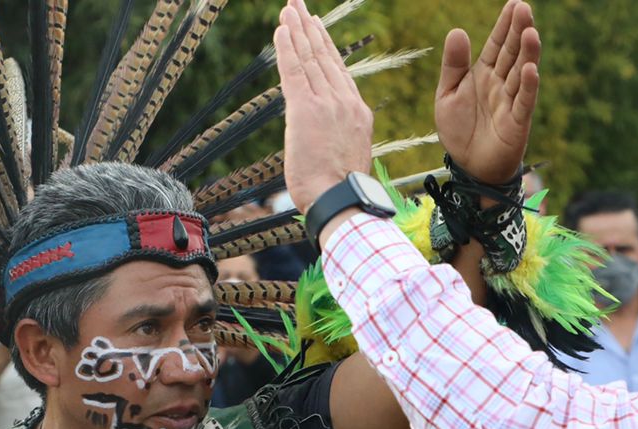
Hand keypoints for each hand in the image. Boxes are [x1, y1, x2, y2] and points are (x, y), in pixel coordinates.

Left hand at [274, 0, 371, 215]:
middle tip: (298, 5)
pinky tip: (280, 30)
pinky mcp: (306, 109)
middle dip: (310, 28)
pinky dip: (287, 47)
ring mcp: (328, 103)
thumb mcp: (345, 157)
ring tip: (288, 8)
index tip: (316, 27)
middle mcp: (345, 102)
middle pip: (324, 56)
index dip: (326, 46)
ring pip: (310, 58)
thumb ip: (336, 138)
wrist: (341, 200)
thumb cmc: (340, 191)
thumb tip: (324, 139)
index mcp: (357, 113)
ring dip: (296, 29)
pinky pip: (295, 70)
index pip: (338, 71)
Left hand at [434, 0, 540, 184]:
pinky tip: (531, 70)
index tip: (514, 3)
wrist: (468, 167)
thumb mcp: (447, 94)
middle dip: (518, 31)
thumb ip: (453, 65)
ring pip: (520, 74)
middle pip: (512, 54)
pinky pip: (523, 103)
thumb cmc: (459, 131)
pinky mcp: (517, 123)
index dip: (505, 25)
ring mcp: (511, 102)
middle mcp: (501, 84)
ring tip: (531, 32)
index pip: (497, 45)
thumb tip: (457, 30)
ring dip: (527, 54)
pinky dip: (527, 87)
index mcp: (484, 74)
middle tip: (524, 8)